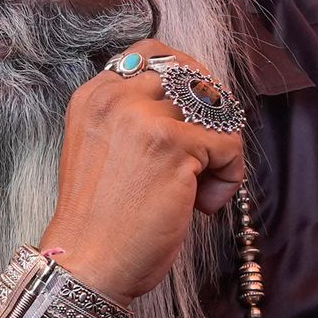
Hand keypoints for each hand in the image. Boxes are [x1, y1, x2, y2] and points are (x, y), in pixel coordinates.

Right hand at [37, 43, 252, 303]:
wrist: (87, 263)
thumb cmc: (102, 221)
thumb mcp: (106, 149)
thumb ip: (137, 117)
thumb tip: (200, 101)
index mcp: (95, 95)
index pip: (154, 53)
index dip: (187, 79)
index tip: (195, 117)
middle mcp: (115, 97)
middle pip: (192, 74)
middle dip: (212, 113)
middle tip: (206, 157)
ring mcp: (143, 118)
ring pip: (216, 109)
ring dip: (222, 151)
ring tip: (202, 189)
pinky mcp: (172, 145)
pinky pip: (229, 144)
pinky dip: (229, 178)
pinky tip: (204, 205)